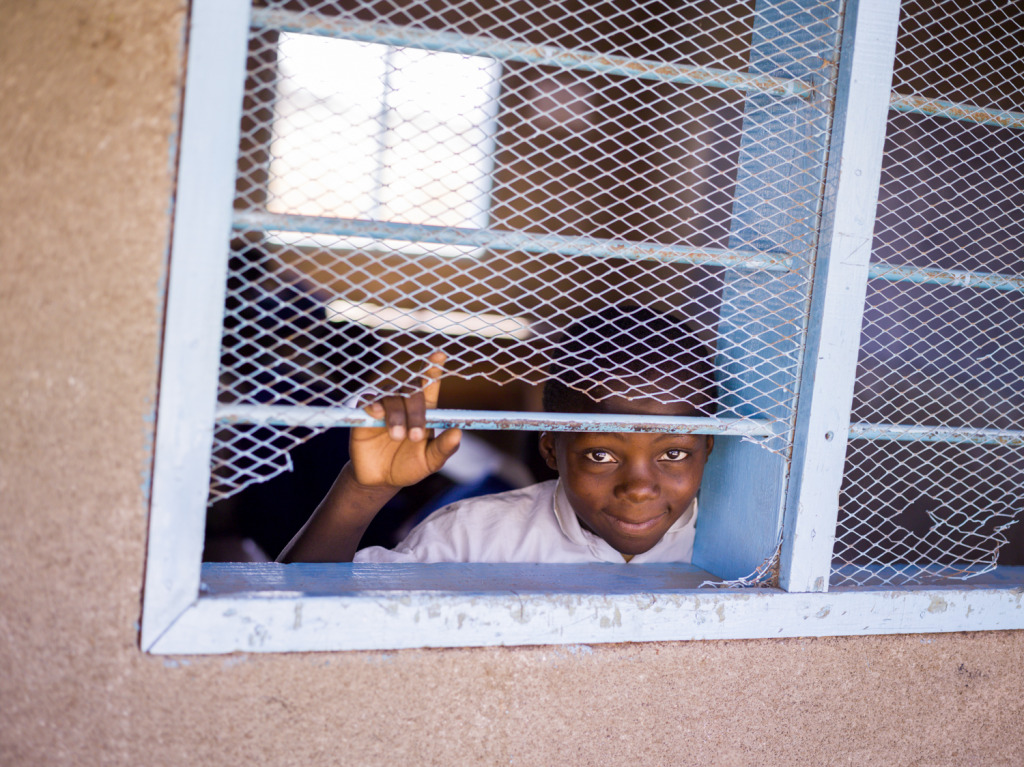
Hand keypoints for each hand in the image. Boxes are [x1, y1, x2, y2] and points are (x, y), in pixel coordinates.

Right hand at [349, 351, 461, 488]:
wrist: (379, 480)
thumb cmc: (408, 467)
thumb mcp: (430, 462)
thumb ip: (444, 448)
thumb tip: (459, 432)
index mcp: (424, 410)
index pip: (429, 384)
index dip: (433, 368)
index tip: (439, 355)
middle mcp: (404, 403)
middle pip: (411, 390)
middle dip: (416, 412)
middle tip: (415, 437)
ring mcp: (384, 407)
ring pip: (391, 396)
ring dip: (396, 415)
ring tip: (397, 436)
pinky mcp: (364, 414)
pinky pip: (368, 400)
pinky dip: (374, 404)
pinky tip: (377, 414)